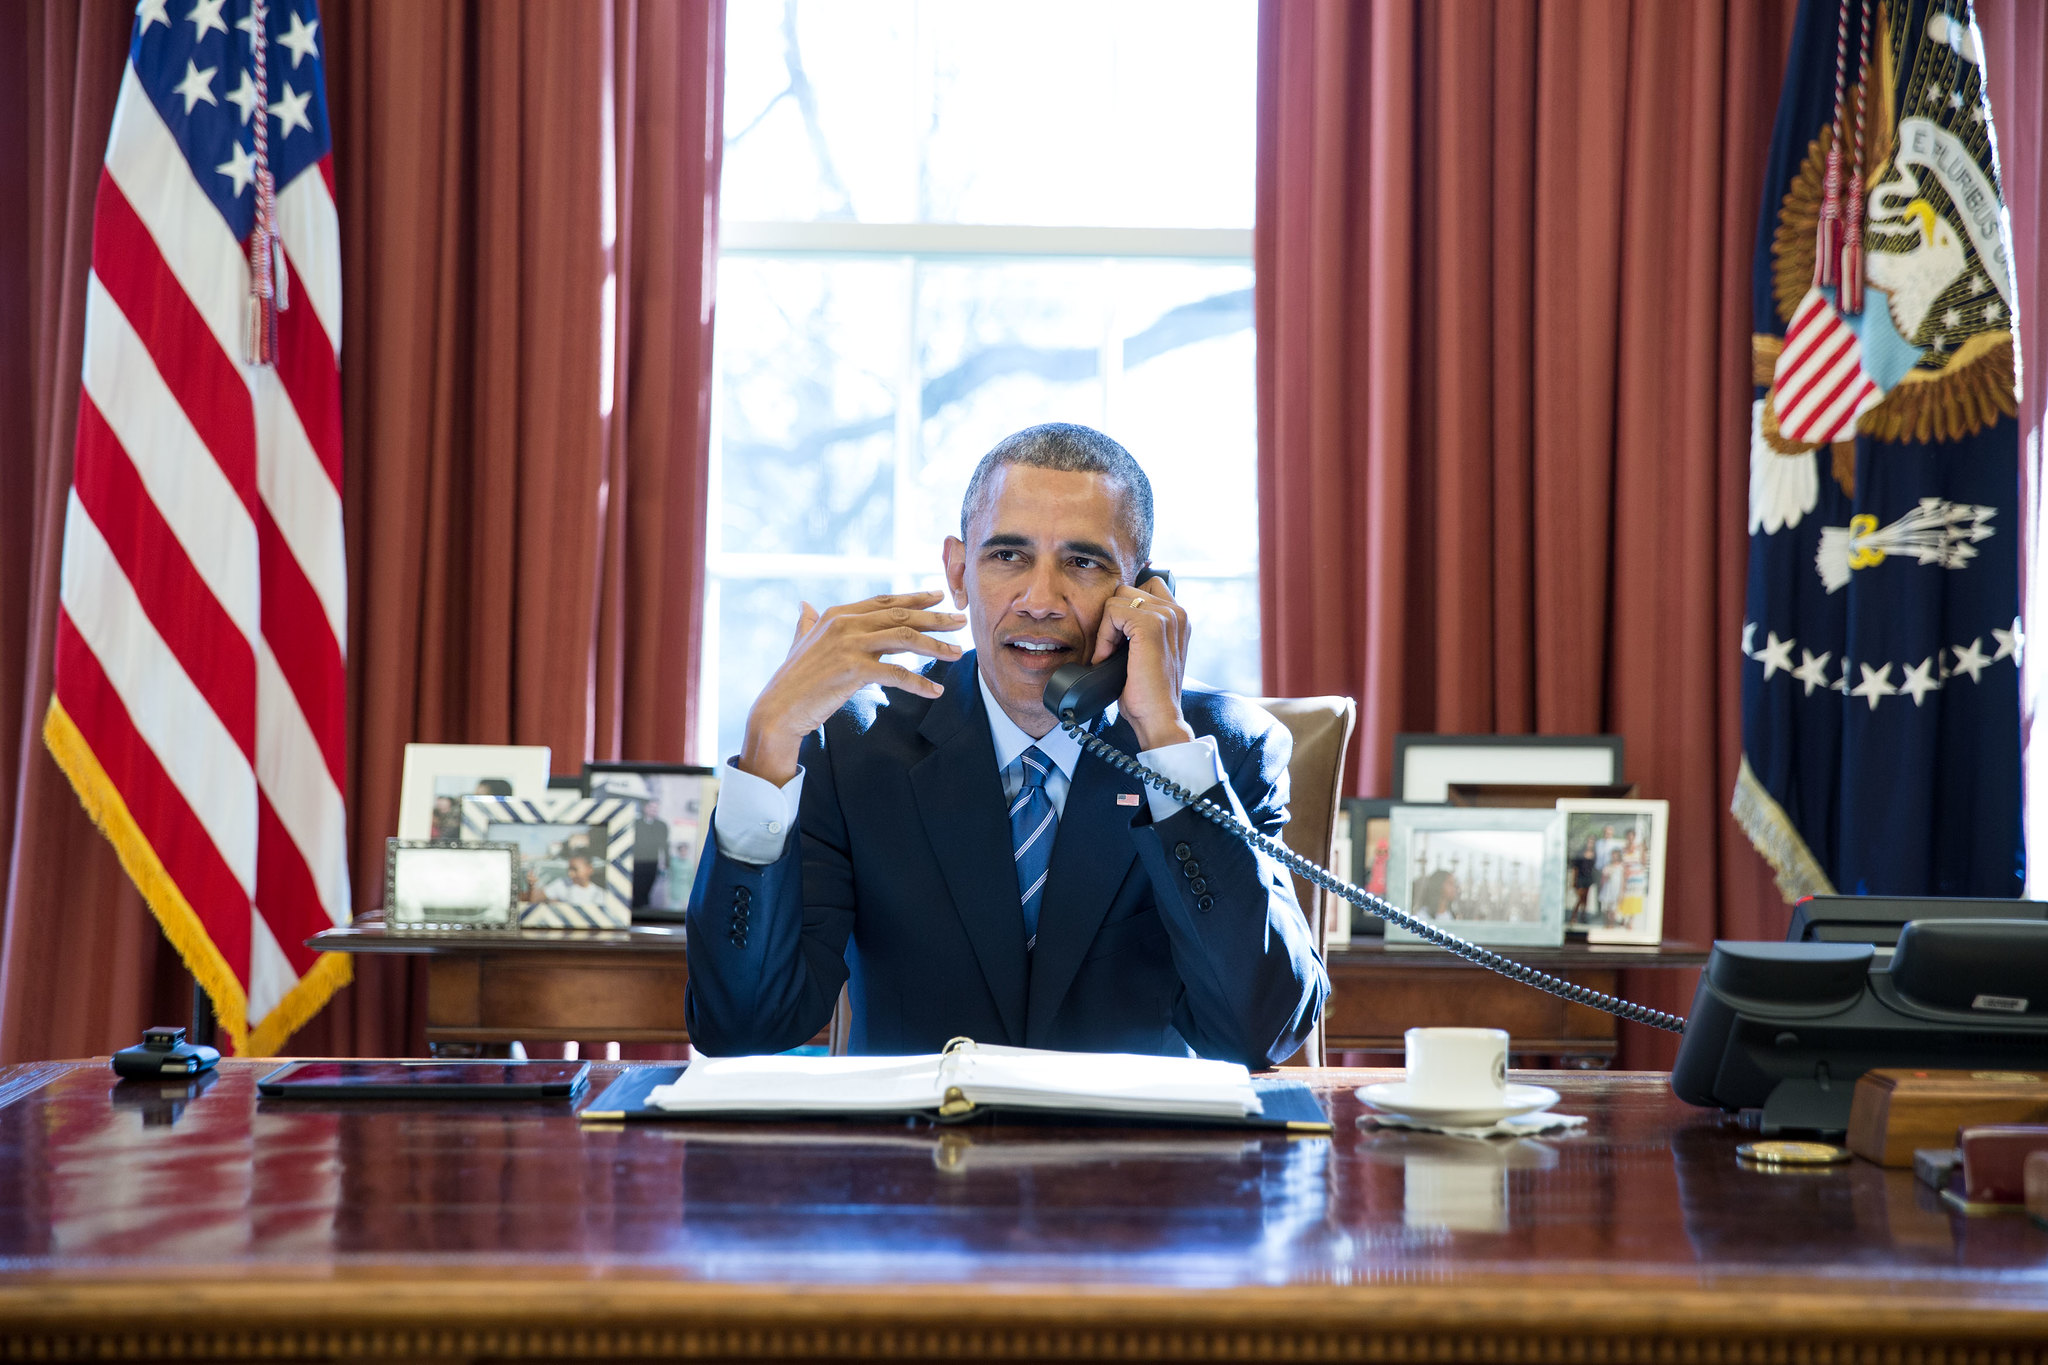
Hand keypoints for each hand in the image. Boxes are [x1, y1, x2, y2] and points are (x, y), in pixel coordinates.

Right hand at [739, 589, 965, 784]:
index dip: (914, 598)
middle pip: (900, 616)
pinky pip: (897, 673)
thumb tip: (803, 605)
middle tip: (960, 620)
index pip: (884, 602)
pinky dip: (919, 683)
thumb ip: (806, 622)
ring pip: (904, 638)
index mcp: (837, 614)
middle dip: (935, 617)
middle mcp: (844, 623)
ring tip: (957, 653)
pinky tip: (935, 691)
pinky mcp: (853, 670)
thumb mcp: (800, 643)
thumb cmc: (792, 679)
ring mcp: (849, 645)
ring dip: (935, 646)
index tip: (939, 595)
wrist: (778, 709)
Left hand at [1087, 573, 1194, 750]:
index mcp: (1179, 617)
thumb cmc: (1148, 692)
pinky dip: (1103, 636)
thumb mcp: (1146, 652)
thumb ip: (1138, 629)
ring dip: (1106, 629)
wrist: (1158, 717)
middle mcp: (1177, 612)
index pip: (1145, 587)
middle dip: (1113, 618)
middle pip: (1127, 590)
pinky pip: (1112, 611)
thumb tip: (1111, 613)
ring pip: (1117, 599)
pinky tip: (1107, 657)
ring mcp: (1166, 616)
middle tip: (1112, 649)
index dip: (1124, 610)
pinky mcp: (1150, 624)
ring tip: (1110, 655)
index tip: (1121, 642)